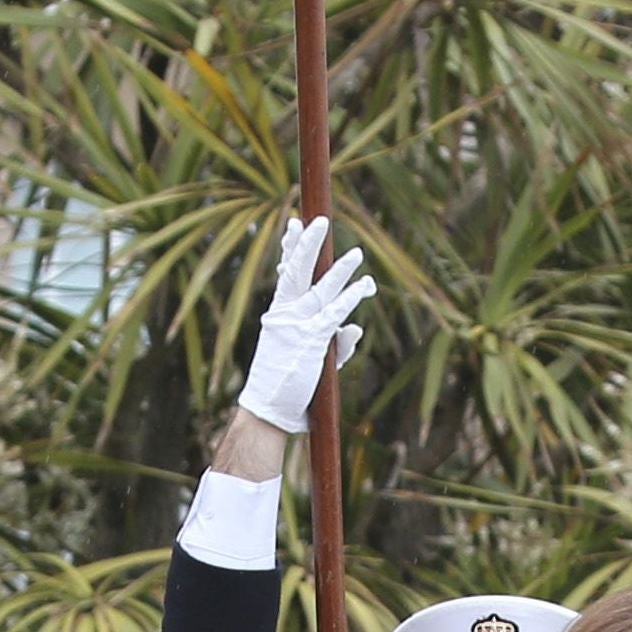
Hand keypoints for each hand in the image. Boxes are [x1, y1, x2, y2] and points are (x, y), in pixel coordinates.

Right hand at [239, 215, 377, 435]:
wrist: (267, 410)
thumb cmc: (284, 387)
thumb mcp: (310, 359)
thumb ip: (334, 342)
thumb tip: (355, 328)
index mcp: (278, 315)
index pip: (285, 275)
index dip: (290, 250)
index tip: (293, 226)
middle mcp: (285, 314)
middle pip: (298, 272)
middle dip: (308, 245)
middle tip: (318, 221)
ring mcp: (297, 325)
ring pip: (320, 289)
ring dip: (340, 271)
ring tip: (357, 254)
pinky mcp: (310, 340)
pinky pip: (334, 314)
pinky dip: (350, 300)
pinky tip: (365, 286)